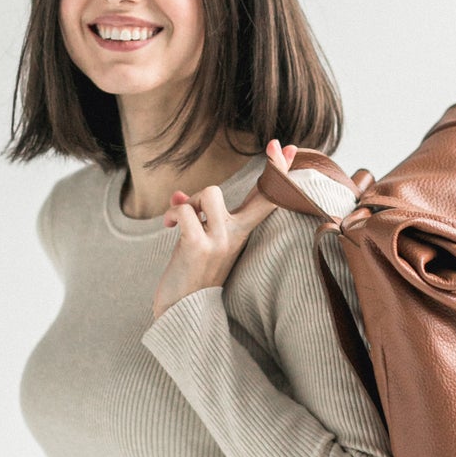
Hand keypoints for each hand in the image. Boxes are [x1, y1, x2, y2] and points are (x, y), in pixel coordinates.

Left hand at [150, 139, 292, 321]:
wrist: (181, 313)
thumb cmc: (191, 275)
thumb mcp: (202, 241)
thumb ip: (197, 217)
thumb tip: (178, 195)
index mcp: (242, 233)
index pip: (266, 201)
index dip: (278, 174)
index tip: (286, 147)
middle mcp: (238, 237)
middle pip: (264, 196)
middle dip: (275, 168)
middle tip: (276, 143)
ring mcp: (221, 242)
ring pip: (211, 193)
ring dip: (191, 201)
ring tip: (181, 219)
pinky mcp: (199, 247)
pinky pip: (186, 211)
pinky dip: (174, 213)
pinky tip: (169, 225)